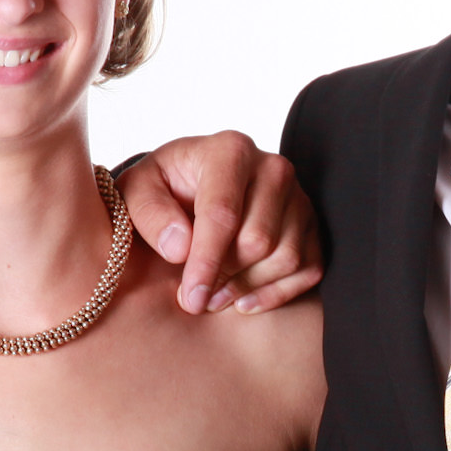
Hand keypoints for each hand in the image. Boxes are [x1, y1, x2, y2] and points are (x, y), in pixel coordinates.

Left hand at [118, 133, 320, 314]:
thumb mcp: (138, 190)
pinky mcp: (312, 224)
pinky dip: (277, 293)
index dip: (206, 262)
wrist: (195, 183)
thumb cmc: (165, 186)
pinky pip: (309, 269)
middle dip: (224, 276)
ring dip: (247, 287)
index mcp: (230, 150)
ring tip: (213, 297)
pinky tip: (242, 300)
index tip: (190, 298)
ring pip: (287, 258)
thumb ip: (149, 213)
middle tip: (194, 297)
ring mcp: (298, 197)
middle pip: (259, 241)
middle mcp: (273, 168)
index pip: (223, 214)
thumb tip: (180, 248)